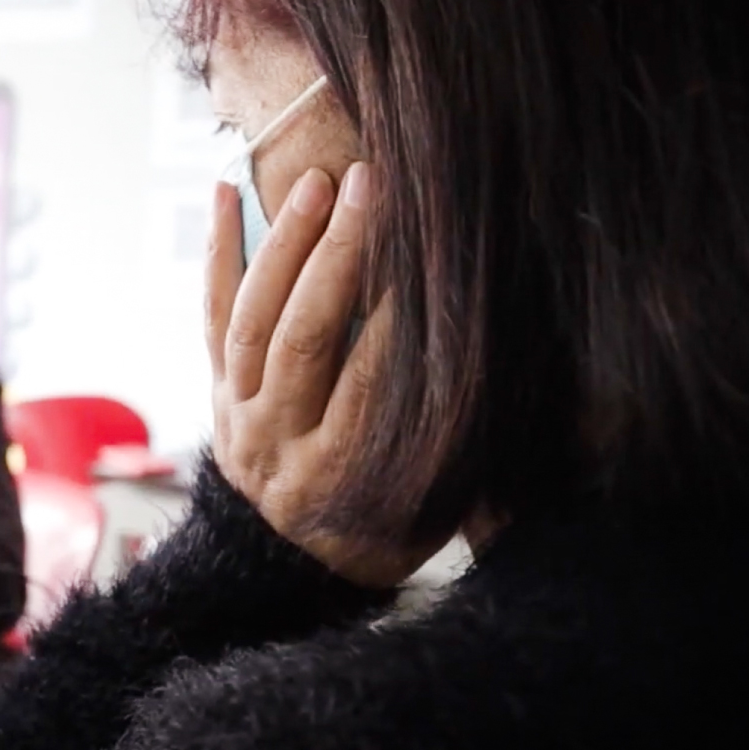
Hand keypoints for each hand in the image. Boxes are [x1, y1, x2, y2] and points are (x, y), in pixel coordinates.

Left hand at [205, 163, 437, 585]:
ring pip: (253, 321)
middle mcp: (275, 445)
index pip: (365, 385)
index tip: (425, 260)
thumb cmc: (389, 524)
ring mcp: (239, 414)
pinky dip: (220, 253)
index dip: (394, 323)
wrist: (293, 568)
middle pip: (303, 339)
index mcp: (336, 474)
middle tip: (368, 188)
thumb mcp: (435, 500)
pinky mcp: (217, 390)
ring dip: (286, 246)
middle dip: (336, 258)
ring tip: (317, 181)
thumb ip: (462, 437)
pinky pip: (212, 315)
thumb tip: (536, 365)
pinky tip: (227, 190)